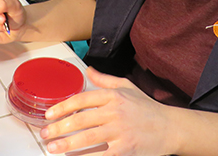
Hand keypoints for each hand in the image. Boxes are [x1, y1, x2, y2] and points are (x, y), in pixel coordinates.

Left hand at [40, 67, 171, 155]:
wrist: (171, 128)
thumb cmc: (147, 108)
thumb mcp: (127, 87)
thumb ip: (105, 80)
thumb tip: (87, 70)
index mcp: (114, 96)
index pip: (82, 99)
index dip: (62, 107)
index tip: (49, 115)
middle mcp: (116, 112)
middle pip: (80, 119)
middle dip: (59, 127)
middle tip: (45, 133)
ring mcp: (121, 132)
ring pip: (87, 139)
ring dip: (67, 144)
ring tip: (52, 148)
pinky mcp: (126, 150)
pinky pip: (100, 155)